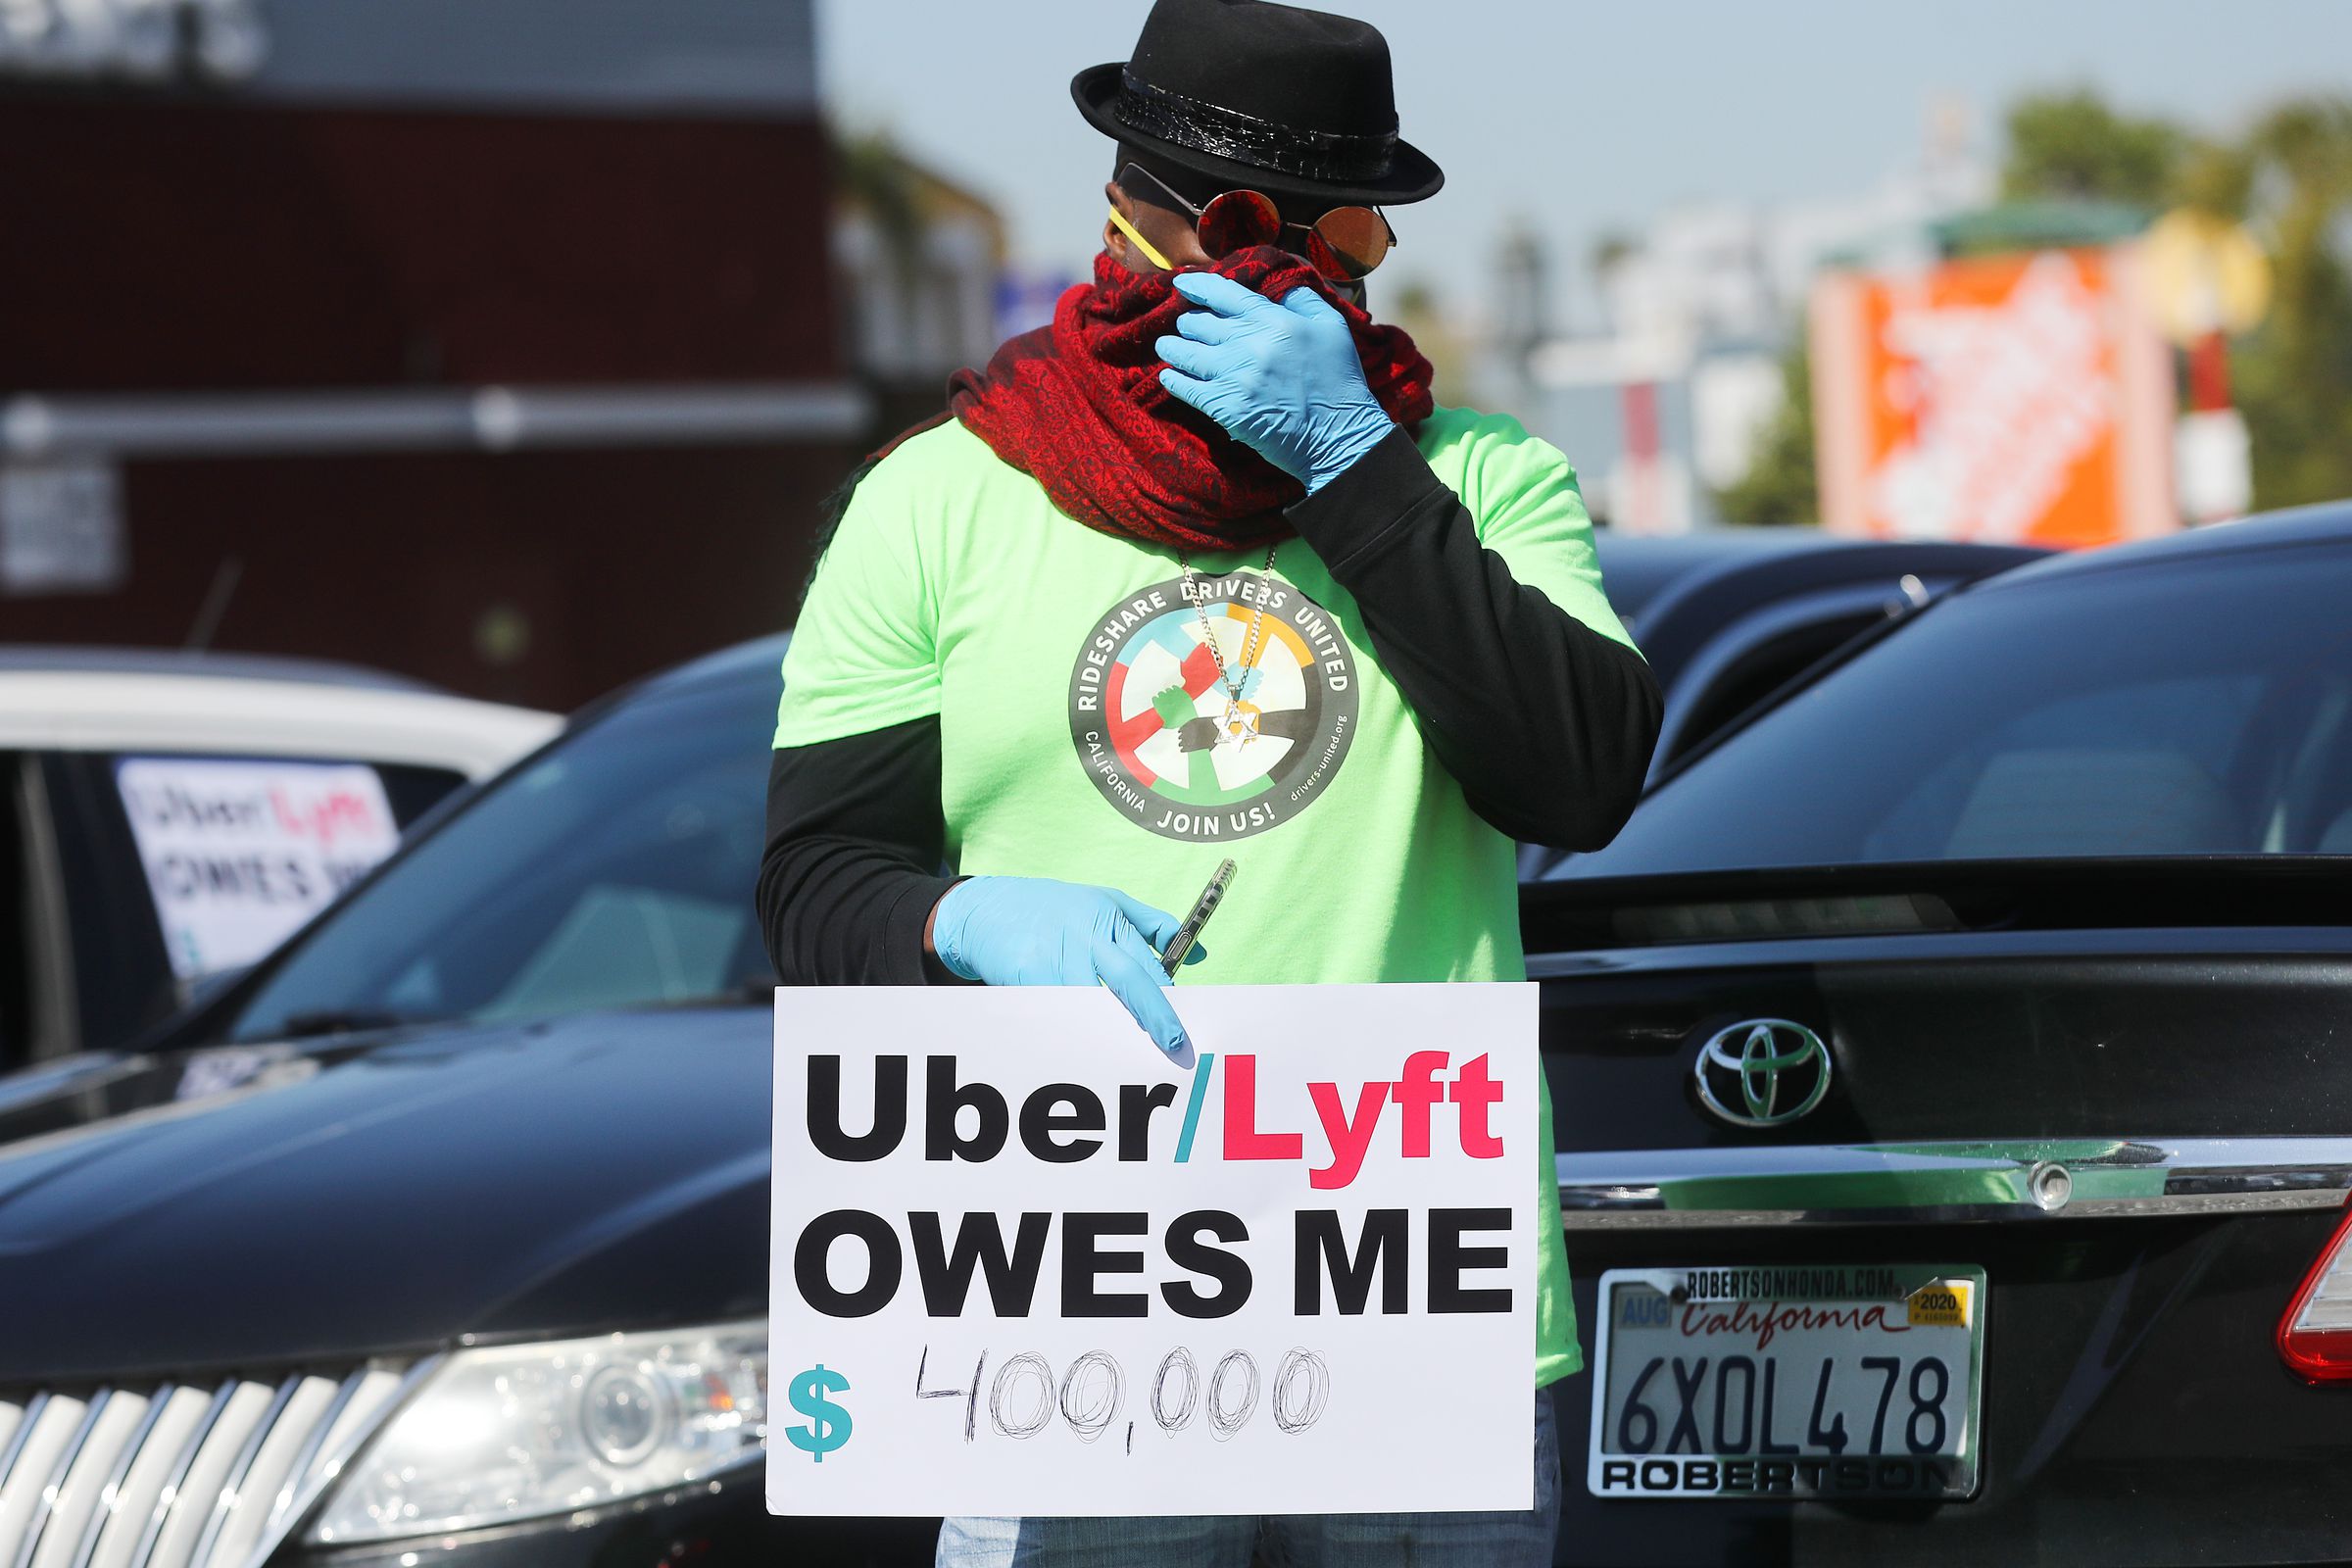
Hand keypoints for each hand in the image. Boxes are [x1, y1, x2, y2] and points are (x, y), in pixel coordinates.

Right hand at [929, 877, 1205, 1057]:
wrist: (987, 908)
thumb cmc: (1057, 907)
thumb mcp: (1108, 900)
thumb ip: (1152, 924)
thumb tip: (1197, 953)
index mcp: (1108, 919)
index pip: (1146, 963)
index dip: (1166, 999)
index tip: (1182, 1028)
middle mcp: (1084, 936)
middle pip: (1128, 980)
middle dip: (1153, 1014)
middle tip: (1174, 1045)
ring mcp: (1053, 955)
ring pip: (1090, 1003)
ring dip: (1107, 1030)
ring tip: (1122, 1052)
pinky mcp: (1025, 975)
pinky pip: (1054, 1012)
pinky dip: (1069, 1029)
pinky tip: (1078, 1044)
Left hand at [1154, 271, 1395, 494]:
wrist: (1339, 435)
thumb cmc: (1339, 380)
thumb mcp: (1332, 326)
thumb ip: (1303, 299)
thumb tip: (1280, 285)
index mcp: (1275, 320)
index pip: (1225, 294)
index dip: (1198, 287)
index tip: (1181, 285)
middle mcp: (1250, 343)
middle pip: (1200, 323)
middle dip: (1188, 323)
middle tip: (1185, 326)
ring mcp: (1235, 376)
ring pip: (1186, 353)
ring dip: (1172, 348)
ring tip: (1166, 346)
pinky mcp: (1226, 407)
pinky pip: (1186, 388)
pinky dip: (1174, 380)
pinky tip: (1169, 377)